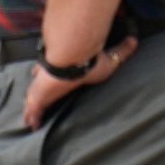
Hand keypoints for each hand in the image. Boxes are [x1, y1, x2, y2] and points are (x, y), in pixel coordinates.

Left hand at [22, 36, 137, 129]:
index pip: (54, 70)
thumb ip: (121, 51)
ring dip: (32, 106)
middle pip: (41, 83)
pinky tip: (30, 124)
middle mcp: (51, 76)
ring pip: (34, 97)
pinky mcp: (38, 96)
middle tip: (37, 98)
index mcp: (64, 68)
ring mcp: (42, 86)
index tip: (46, 76)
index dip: (49, 74)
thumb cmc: (91, 60)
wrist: (73, 58)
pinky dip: (32, 116)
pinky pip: (33, 109)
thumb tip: (134, 40)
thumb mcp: (111, 59)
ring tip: (30, 116)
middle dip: (39, 89)